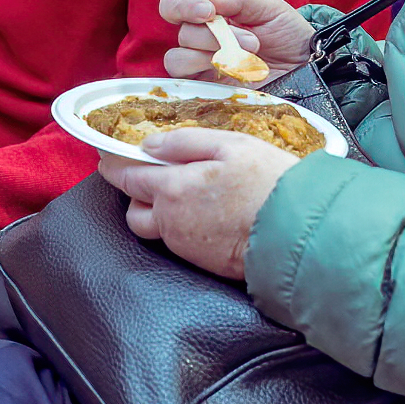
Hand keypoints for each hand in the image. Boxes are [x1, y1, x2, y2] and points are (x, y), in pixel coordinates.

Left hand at [97, 129, 300, 278]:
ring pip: (154, 229)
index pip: (128, 177)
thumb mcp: (231, 145)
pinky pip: (177, 242)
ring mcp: (184, 244)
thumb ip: (186, 142)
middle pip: (133, 209)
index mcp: (173, 187)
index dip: (114, 165)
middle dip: (136, 194)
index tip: (108, 158)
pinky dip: (181, 227)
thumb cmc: (268, 183)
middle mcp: (170, 220)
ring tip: (185, 196)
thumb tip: (150, 145)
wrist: (296, 232)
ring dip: (157, 213)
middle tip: (156, 176)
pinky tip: (206, 214)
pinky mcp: (200, 261)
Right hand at [159, 0, 316, 81]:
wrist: (308, 66)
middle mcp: (201, 40)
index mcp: (211, 15)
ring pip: (178, 60)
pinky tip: (240, 75)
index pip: (175, 5)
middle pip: (182, 34)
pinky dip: (212, 77)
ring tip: (249, 59)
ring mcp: (203, 68)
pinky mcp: (209, 91)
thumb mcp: (269, 8)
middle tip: (253, 42)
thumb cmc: (288, 33)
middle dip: (215, 35)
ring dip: (213, 56)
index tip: (208, 11)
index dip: (182, 6)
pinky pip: (188, 86)